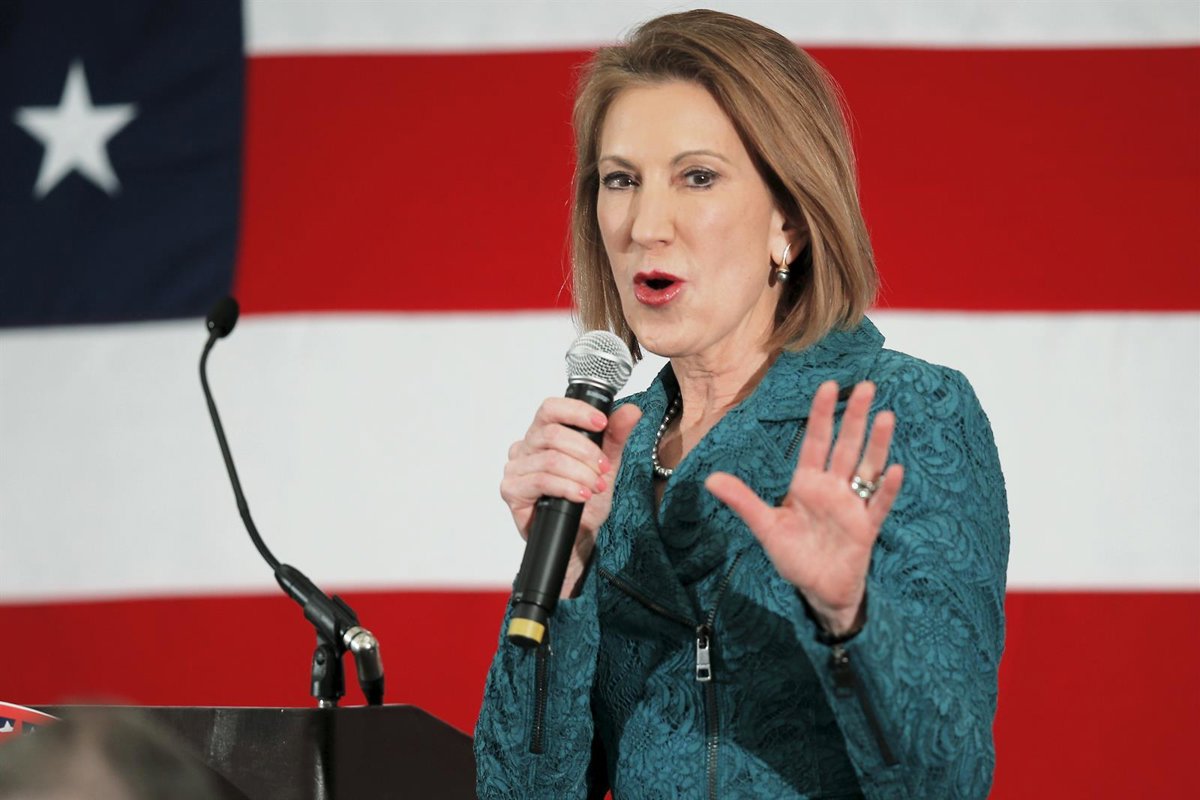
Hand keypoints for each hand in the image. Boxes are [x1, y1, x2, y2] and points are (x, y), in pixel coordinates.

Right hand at [501, 399, 642, 596]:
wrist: (579, 536)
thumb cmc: (586, 498)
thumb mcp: (606, 464)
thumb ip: (615, 436)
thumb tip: (632, 411)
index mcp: (543, 433)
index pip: (551, 408)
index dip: (576, 412)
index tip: (602, 423)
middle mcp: (525, 447)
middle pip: (552, 434)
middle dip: (586, 452)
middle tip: (604, 469)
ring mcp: (515, 468)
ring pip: (550, 459)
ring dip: (581, 473)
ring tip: (596, 487)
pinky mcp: (512, 490)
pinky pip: (541, 481)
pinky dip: (567, 487)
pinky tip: (581, 495)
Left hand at [705, 381, 902, 634]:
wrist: (818, 590)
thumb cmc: (794, 556)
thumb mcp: (765, 527)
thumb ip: (742, 501)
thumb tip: (710, 479)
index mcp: (807, 483)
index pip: (816, 442)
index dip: (822, 415)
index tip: (829, 386)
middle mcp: (833, 488)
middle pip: (846, 446)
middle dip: (855, 417)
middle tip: (867, 386)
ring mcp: (852, 506)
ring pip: (866, 468)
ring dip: (876, 444)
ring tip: (885, 417)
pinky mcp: (865, 529)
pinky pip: (878, 505)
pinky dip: (885, 489)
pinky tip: (893, 470)